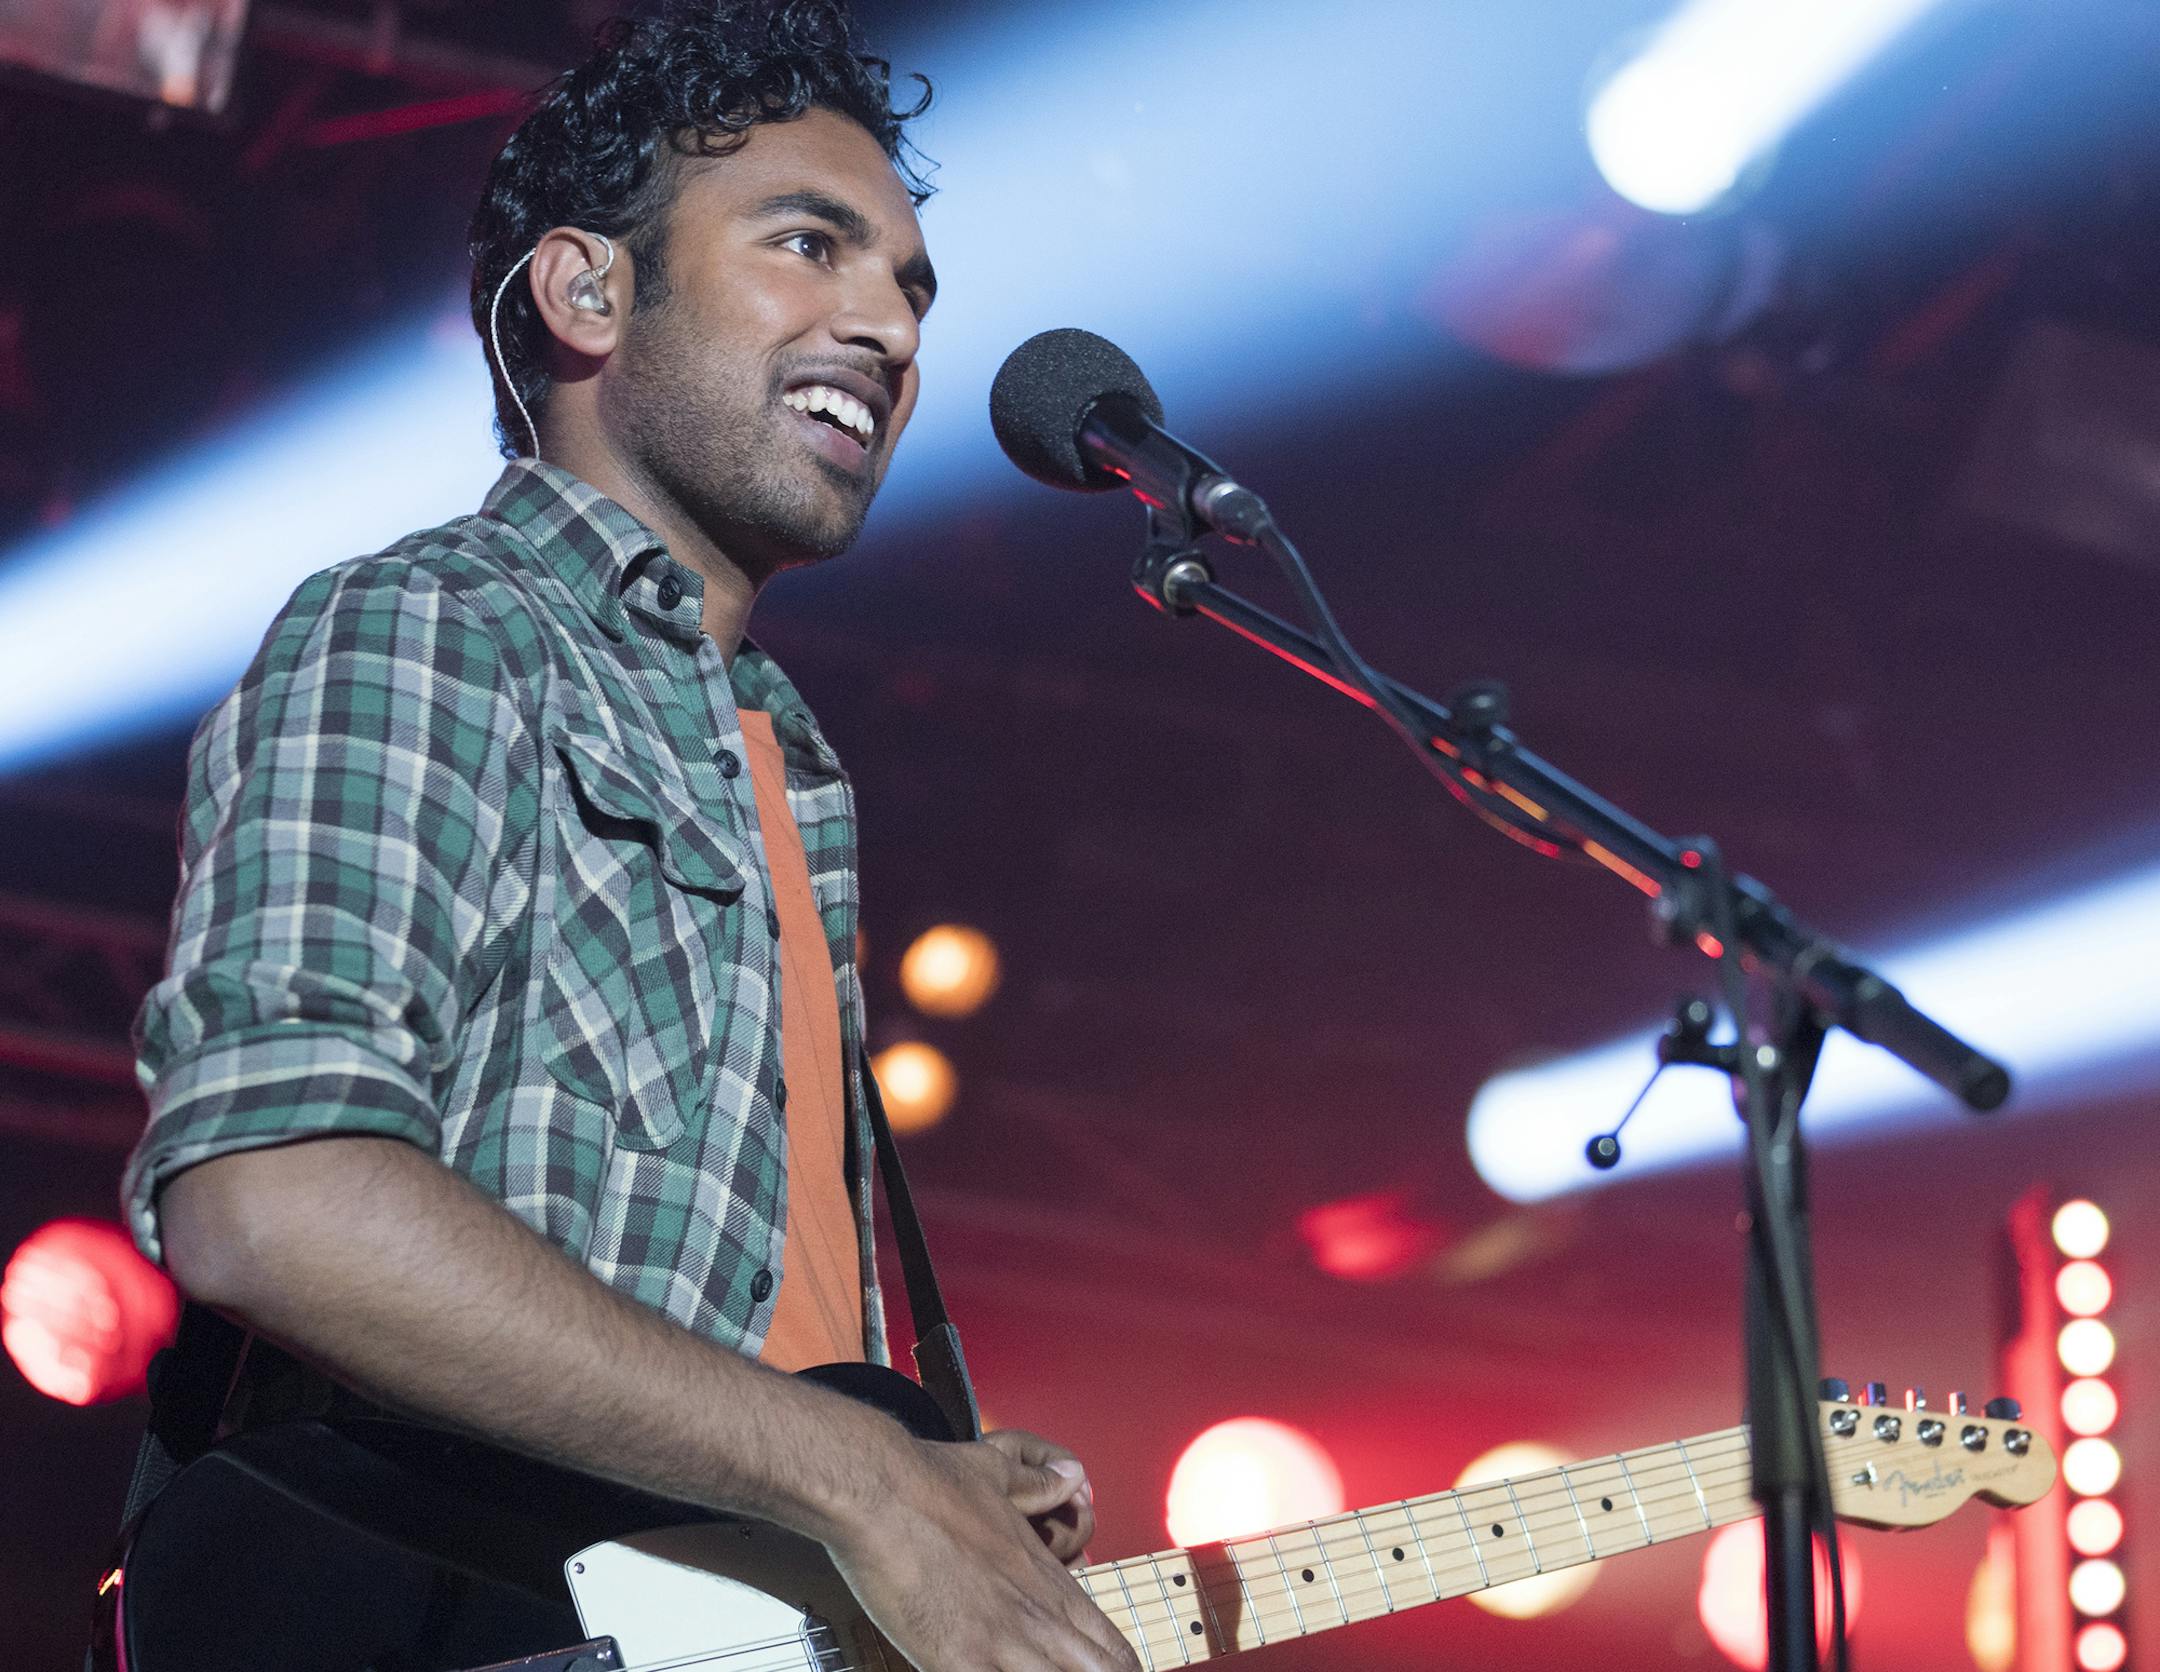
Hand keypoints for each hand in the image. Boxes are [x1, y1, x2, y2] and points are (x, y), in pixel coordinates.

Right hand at [826, 1426, 1138, 1671]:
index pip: (1112, 1648)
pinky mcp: (956, 1661)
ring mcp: (999, 1643)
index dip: (1117, 1668)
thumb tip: (1073, 1475)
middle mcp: (1035, 1617)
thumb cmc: (930, 1479)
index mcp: (1049, 1580)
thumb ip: (1040, 1484)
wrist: (878, 1489)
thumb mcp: (998, 1472)